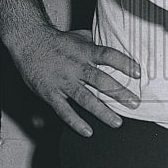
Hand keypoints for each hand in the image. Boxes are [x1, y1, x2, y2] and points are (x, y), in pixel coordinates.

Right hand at [9, 24, 140, 136]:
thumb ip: (95, 42)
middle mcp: (76, 66)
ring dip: (102, 111)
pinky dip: (75, 121)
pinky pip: (64, 110)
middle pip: (101, 80)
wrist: (28, 41)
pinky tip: (87, 131)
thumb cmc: (56, 40)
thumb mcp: (78, 35)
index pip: (108, 56)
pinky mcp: (50, 93)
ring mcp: (63, 81)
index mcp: (85, 51)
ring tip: (117, 122)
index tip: (138, 73)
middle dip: (119, 92)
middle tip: (134, 103)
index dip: (124, 63)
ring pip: (85, 98)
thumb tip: (112, 42)